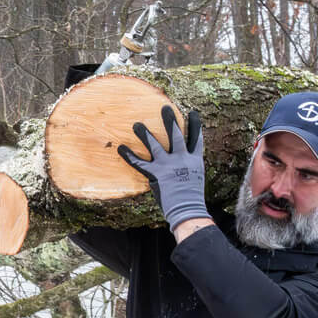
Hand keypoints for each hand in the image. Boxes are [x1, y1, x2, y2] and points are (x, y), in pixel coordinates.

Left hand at [118, 106, 207, 227]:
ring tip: (136, 124)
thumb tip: (183, 165)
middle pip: (176, 135)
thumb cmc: (191, 199)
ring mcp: (168, 165)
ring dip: (145, 134)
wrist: (188, 209)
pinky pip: (139, 163)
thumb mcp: (196, 180)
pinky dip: (129, 155)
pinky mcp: (156, 173)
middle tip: (165, 107)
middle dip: (170, 120)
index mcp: (194, 161)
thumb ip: (189, 169)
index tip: (193, 113)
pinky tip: (121, 148)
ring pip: (155, 145)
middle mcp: (182, 159)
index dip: (195, 125)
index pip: (196, 139)